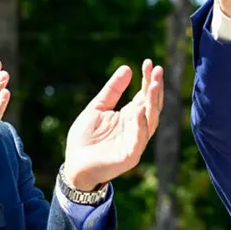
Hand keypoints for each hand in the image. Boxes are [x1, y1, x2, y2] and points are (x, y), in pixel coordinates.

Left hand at [62, 60, 163, 190]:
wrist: (74, 166)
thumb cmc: (84, 139)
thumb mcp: (97, 108)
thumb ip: (112, 90)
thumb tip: (128, 68)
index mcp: (129, 117)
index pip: (144, 96)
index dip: (148, 80)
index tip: (149, 63)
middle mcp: (136, 128)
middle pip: (151, 106)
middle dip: (155, 88)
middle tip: (157, 70)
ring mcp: (135, 142)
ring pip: (150, 121)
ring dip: (152, 103)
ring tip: (153, 85)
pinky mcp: (129, 156)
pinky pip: (139, 140)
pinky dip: (141, 126)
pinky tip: (139, 111)